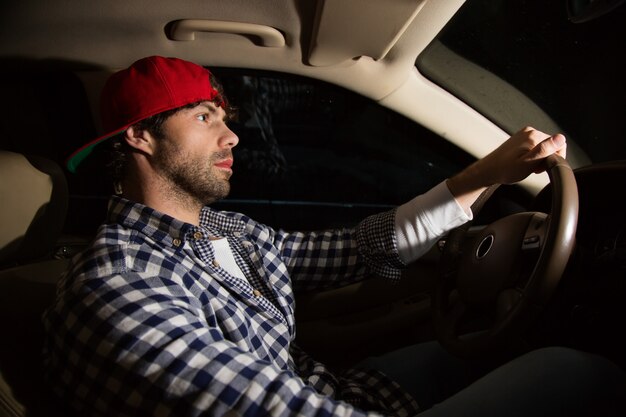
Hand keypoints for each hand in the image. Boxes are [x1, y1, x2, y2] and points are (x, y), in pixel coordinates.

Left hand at [447, 126, 566, 211]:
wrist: (488, 171)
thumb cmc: (505, 170)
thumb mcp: (528, 163)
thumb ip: (544, 150)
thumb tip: (560, 138)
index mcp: (533, 135)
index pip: (559, 144)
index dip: (553, 159)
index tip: (541, 167)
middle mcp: (529, 131)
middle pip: (551, 146)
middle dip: (546, 159)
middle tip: (533, 168)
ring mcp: (524, 135)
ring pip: (543, 147)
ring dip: (539, 159)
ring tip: (527, 166)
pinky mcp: (520, 140)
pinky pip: (535, 147)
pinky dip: (532, 156)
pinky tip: (523, 163)